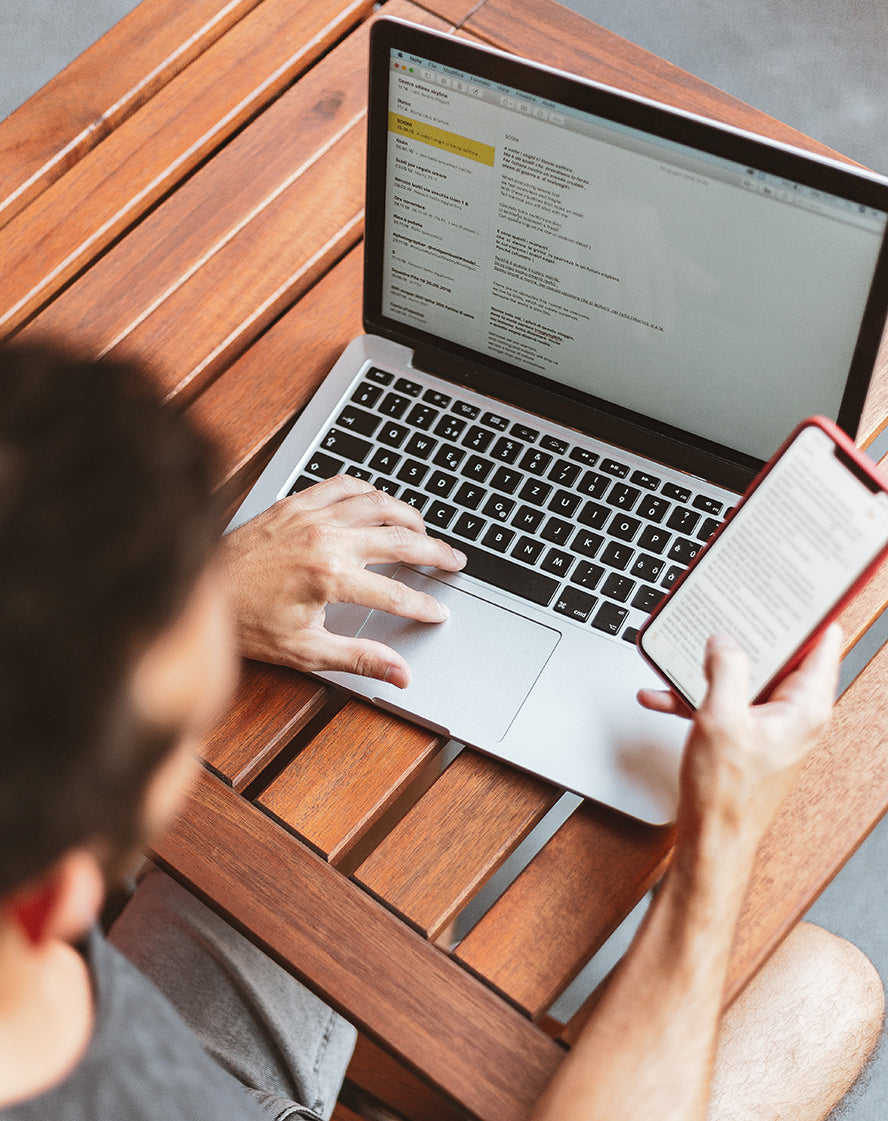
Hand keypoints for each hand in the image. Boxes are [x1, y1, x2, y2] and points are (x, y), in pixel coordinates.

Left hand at [221, 474, 465, 686]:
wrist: (200, 590)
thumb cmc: (245, 623)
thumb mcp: (306, 651)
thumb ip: (360, 658)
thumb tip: (399, 674)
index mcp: (330, 577)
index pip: (396, 592)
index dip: (423, 604)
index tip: (439, 611)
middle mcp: (325, 539)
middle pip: (400, 539)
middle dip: (434, 552)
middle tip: (454, 560)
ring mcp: (310, 516)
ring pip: (378, 503)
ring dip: (408, 514)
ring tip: (424, 529)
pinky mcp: (294, 503)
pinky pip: (342, 484)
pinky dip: (367, 491)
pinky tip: (376, 501)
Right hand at [639, 626, 841, 843]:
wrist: (711, 840)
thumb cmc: (726, 794)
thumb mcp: (721, 718)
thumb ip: (725, 670)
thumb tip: (724, 641)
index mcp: (805, 706)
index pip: (821, 642)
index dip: (809, 612)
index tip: (794, 588)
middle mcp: (795, 714)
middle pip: (778, 655)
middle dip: (748, 634)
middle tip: (728, 609)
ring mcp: (772, 725)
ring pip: (746, 677)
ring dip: (712, 667)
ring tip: (682, 655)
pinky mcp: (749, 736)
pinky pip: (727, 702)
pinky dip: (698, 695)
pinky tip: (664, 694)